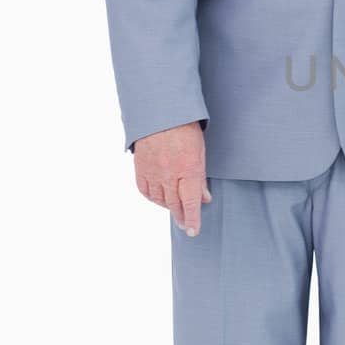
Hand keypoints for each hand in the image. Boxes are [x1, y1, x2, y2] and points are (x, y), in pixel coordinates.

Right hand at [134, 121, 210, 235]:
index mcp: (188, 169)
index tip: (193, 231)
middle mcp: (169, 174)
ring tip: (175, 211)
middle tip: (185, 225)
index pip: (191, 202)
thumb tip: (205, 199)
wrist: (160, 113)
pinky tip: (158, 199)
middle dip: (181, 217)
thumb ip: (201, 178)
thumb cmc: (185, 130)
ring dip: (168, 207)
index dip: (193, 219)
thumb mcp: (200, 152)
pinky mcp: (140, 168)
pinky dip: (152, 197)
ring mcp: (153, 172)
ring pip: (159, 199)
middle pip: (174, 204)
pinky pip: (145, 190)